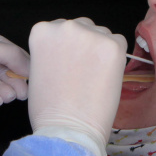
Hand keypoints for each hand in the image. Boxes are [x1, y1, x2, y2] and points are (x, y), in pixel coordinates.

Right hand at [27, 18, 126, 155]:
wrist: (69, 129)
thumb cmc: (49, 108)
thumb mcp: (37, 69)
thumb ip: (51, 51)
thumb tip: (68, 49)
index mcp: (42, 31)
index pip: (58, 29)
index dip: (65, 48)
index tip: (66, 62)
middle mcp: (65, 26)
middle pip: (81, 28)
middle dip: (83, 46)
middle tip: (81, 71)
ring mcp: (91, 34)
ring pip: (100, 34)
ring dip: (99, 51)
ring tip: (92, 77)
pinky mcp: (113, 45)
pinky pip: (117, 44)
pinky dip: (115, 59)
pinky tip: (104, 77)